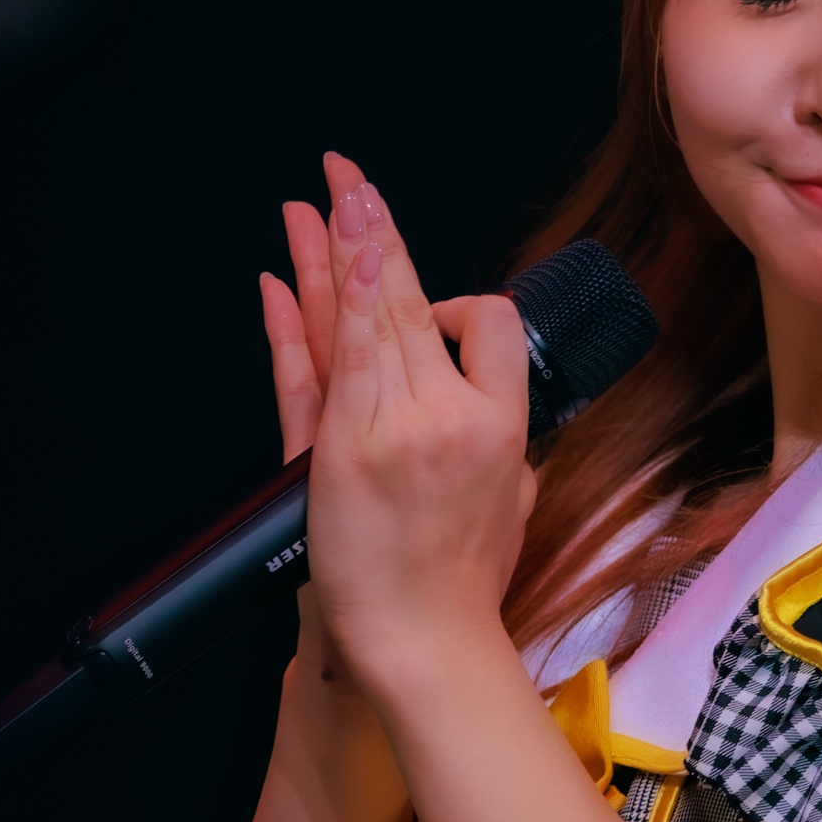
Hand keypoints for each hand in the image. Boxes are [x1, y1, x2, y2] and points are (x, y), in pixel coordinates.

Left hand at [259, 156, 534, 696]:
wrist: (423, 643)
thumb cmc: (468, 586)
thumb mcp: (518, 501)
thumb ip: (507, 443)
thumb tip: (499, 405)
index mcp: (503, 427)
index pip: (489, 324)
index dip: (460, 305)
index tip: (438, 306)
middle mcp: (448, 418)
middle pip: (411, 303)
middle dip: (380, 230)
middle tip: (355, 177)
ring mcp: (391, 431)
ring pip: (366, 319)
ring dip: (345, 248)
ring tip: (328, 193)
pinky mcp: (338, 454)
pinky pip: (322, 363)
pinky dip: (312, 312)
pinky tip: (303, 268)